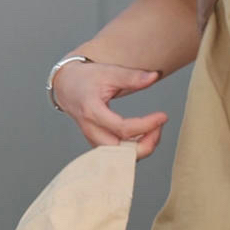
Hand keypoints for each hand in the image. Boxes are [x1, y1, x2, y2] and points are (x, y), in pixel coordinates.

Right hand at [51, 59, 169, 157]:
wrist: (66, 86)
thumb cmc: (86, 78)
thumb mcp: (108, 72)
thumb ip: (132, 76)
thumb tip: (155, 76)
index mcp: (92, 111)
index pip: (123, 129)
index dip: (146, 125)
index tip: (163, 116)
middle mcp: (91, 129)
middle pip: (120, 152)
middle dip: (146, 145)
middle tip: (159, 127)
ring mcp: (93, 138)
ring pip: (120, 157)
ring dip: (141, 148)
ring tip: (154, 129)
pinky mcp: (97, 142)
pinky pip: (117, 154)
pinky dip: (133, 148)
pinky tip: (144, 134)